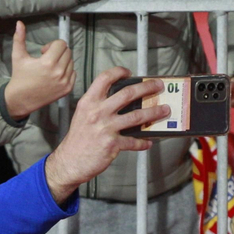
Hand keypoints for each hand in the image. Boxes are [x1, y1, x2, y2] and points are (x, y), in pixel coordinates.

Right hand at [5, 20, 75, 118]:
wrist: (20, 100)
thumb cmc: (19, 77)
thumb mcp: (18, 57)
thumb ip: (19, 38)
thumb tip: (19, 23)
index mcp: (47, 62)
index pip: (61, 44)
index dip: (52, 45)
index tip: (43, 52)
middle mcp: (58, 72)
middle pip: (67, 51)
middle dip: (58, 52)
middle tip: (47, 59)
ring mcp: (64, 81)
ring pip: (71, 61)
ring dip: (62, 61)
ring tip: (50, 68)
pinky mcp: (67, 89)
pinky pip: (74, 73)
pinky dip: (66, 72)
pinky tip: (55, 76)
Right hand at [45, 68, 169, 202]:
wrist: (69, 161)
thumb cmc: (77, 139)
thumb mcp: (82, 115)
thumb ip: (98, 105)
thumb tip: (121, 100)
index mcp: (89, 102)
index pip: (104, 79)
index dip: (119, 72)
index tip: (129, 73)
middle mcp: (98, 112)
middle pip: (128, 93)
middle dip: (147, 87)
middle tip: (158, 86)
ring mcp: (106, 128)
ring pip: (137, 115)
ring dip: (154, 112)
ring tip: (164, 110)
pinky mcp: (113, 144)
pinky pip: (134, 141)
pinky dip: (143, 142)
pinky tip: (148, 142)